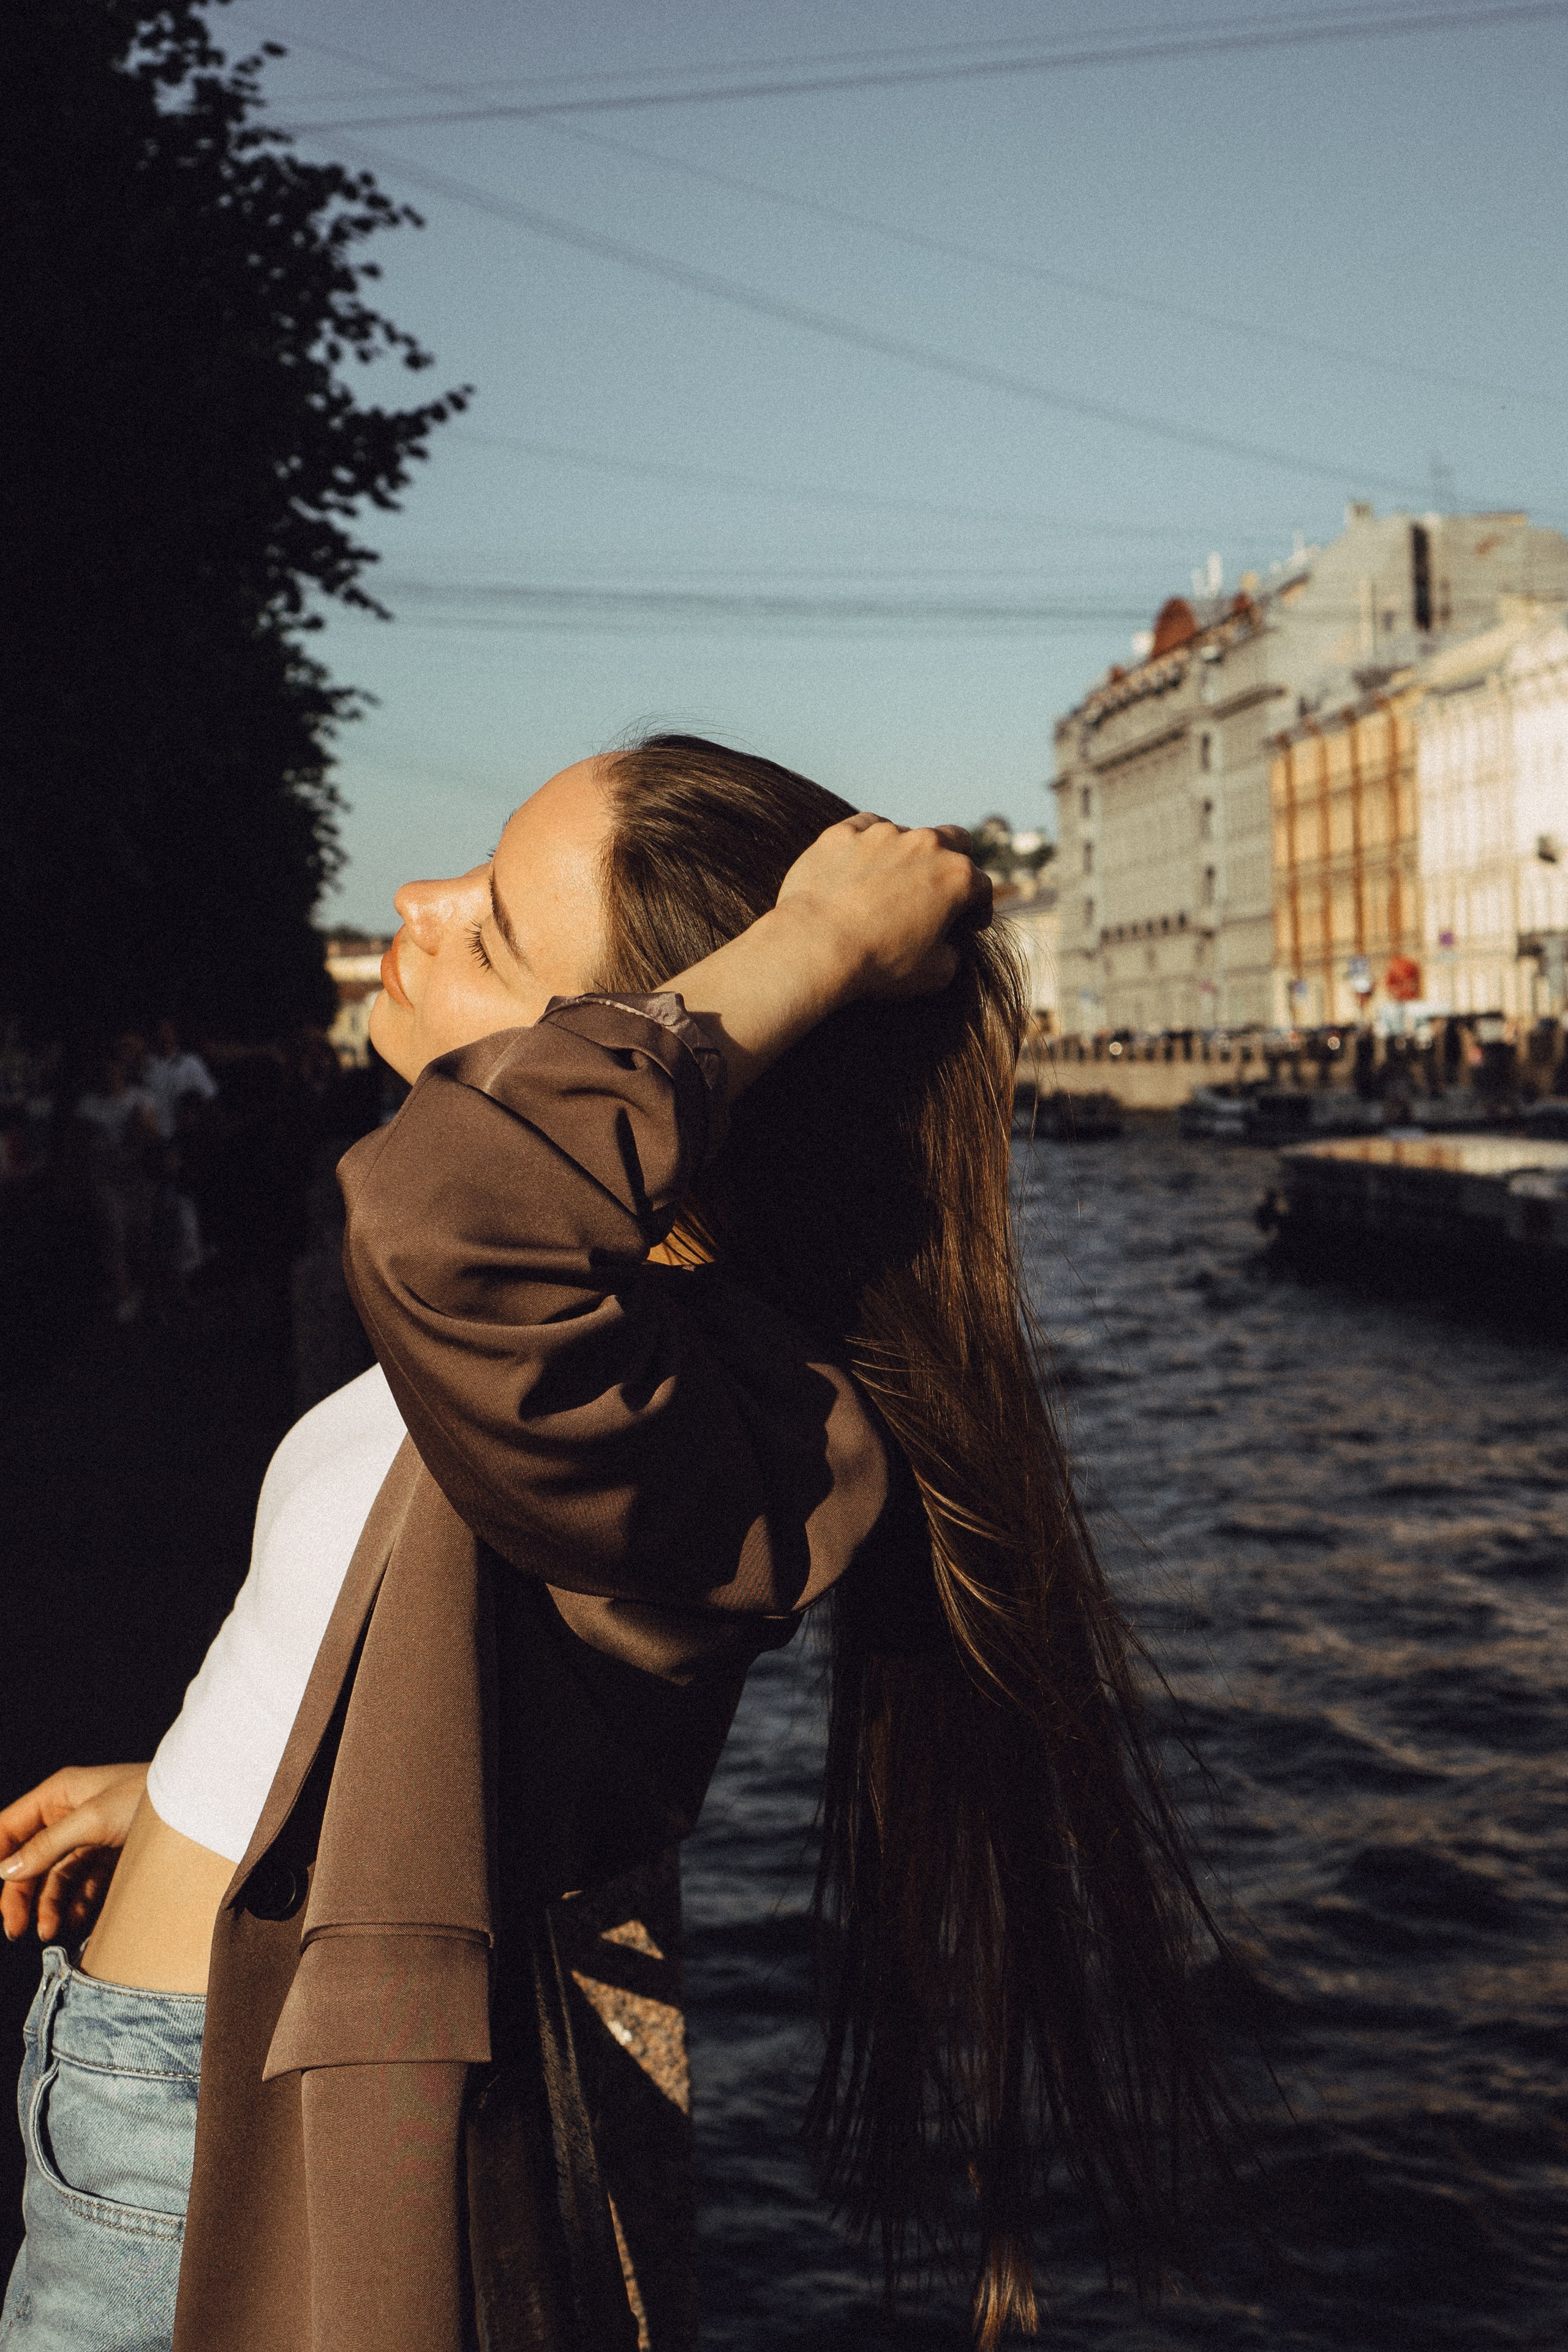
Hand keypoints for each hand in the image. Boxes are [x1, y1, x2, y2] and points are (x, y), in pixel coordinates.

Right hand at [0, 1763, 149, 1944]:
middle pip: (28, 1860)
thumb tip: (5, 1871)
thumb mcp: (93, 1820)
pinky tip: (73, 1924)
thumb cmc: (149, 1796)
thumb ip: (48, 1846)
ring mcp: (89, 1839)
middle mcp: (68, 1817)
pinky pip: (83, 1887)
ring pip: (55, 1878)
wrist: (199, 1804)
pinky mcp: (110, 1859)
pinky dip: (75, 1907)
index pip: (9, 1828)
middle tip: (16, 1928)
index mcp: (58, 1796)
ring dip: (47, 1906)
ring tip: (49, 1932)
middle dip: (20, 1894)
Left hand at [774, 815, 990, 1001]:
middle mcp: (926, 845)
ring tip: (886, 885)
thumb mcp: (934, 974)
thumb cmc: (878, 965)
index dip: (978, 907)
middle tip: (939, 888)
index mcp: (957, 877)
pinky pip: (865, 828)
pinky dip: (867, 844)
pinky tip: (858, 867)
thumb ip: (953, 954)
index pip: (981, 886)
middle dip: (954, 861)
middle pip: (955, 840)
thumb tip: (948, 947)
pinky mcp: (844, 832)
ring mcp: (884, 833)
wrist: (816, 947)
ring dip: (905, 855)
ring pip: (906, 834)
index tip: (968, 923)